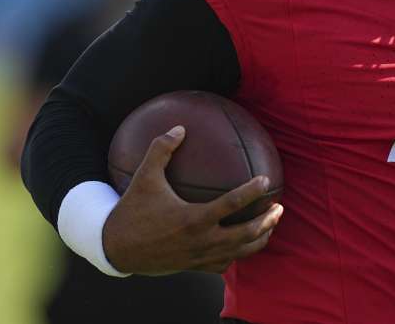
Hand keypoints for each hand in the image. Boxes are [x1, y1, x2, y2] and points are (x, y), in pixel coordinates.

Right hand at [101, 126, 283, 274]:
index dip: (252, 192)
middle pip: (246, 233)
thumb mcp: (144, 176)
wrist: (116, 249)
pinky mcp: (194, 267)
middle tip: (279, 207)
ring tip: (270, 225)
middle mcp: (202, 241)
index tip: (265, 180)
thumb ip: (162, 149)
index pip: (232, 203)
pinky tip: (241, 244)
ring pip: (239, 252)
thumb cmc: (131, 210)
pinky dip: (237, 254)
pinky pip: (223, 264)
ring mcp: (200, 257)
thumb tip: (180, 126)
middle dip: (267, 221)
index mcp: (194, 218)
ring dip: (259, 239)